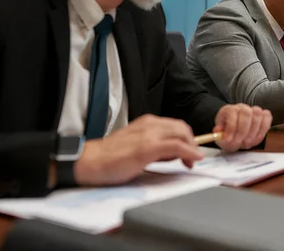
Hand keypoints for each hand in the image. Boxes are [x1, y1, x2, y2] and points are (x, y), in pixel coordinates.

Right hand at [74, 114, 202, 185]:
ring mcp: (150, 135)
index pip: (175, 126)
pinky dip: (189, 152)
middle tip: (191, 158)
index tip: (189, 152)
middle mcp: (150, 124)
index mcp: (147, 123)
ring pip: (182, 134)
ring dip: (191, 148)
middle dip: (191, 143)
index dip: (186, 138)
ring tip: (189, 162)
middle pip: (182, 128)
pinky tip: (193, 159)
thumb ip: (153, 145)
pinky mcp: (148, 147)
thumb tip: (171, 154)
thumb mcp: (136, 144)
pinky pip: (177, 146)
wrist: (90, 162)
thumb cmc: (109, 157)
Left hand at [213, 104, 272, 151]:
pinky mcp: (263, 114)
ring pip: (257, 114)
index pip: (232, 113)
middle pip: (246, 113)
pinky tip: (256, 138)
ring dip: (254, 131)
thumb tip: (220, 133)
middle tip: (241, 143)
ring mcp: (253, 110)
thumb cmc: (229, 134)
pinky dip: (263, 129)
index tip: (229, 140)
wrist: (236, 134)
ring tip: (248, 142)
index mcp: (228, 110)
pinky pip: (267, 117)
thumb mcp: (220, 137)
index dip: (231, 127)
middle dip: (243, 130)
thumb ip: (219, 136)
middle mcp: (241, 107)